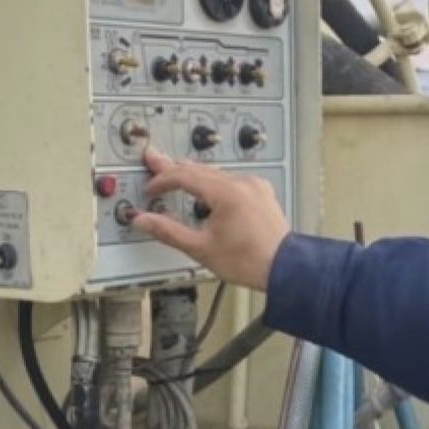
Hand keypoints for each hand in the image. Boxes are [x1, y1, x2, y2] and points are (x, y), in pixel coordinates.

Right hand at [131, 147, 290, 290]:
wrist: (286, 269)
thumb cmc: (247, 261)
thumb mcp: (201, 248)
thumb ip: (168, 231)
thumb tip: (142, 220)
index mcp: (226, 192)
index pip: (184, 175)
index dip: (162, 180)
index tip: (150, 190)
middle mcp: (242, 182)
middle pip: (200, 169)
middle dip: (174, 168)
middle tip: (153, 160)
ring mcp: (255, 186)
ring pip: (216, 174)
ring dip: (194, 175)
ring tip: (175, 171)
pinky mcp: (262, 194)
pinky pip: (232, 181)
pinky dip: (215, 182)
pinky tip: (207, 187)